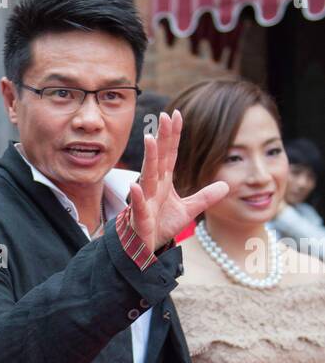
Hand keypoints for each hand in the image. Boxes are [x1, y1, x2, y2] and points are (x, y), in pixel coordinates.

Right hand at [128, 111, 228, 253]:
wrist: (144, 248)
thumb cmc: (160, 226)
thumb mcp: (188, 210)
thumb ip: (205, 197)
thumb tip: (226, 185)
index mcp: (163, 182)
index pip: (169, 154)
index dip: (173, 135)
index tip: (176, 114)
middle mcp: (153, 187)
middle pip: (158, 158)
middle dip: (161, 137)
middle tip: (164, 116)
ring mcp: (145, 200)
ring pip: (147, 176)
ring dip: (149, 158)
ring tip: (150, 139)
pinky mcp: (140, 218)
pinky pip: (138, 206)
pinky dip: (137, 196)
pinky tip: (136, 185)